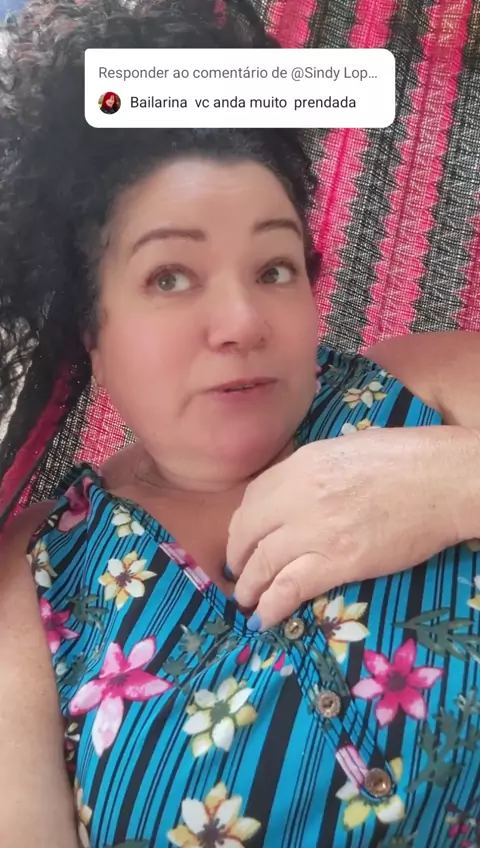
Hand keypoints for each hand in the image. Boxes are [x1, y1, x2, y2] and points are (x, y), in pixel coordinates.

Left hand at [226, 426, 475, 630]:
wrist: (444, 478)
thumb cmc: (405, 458)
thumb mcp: (345, 450)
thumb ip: (314, 472)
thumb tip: (297, 493)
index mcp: (302, 464)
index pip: (253, 498)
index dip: (243, 525)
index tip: (244, 539)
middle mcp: (299, 495)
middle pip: (249, 532)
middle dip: (238, 556)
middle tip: (239, 572)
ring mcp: (317, 529)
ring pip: (263, 563)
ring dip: (249, 586)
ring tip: (245, 600)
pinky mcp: (340, 561)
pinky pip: (290, 587)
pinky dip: (271, 604)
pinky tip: (263, 617)